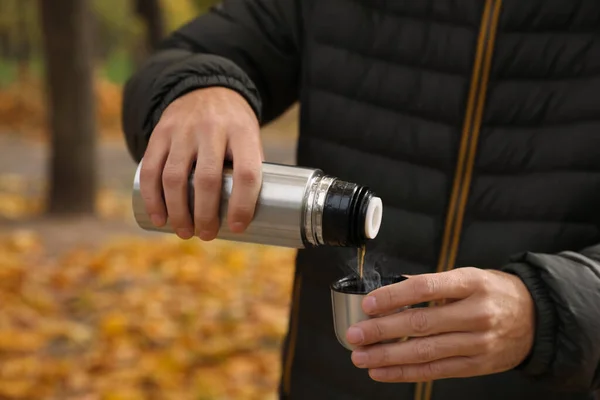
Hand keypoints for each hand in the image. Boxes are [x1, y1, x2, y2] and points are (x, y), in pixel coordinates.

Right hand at [139, 87, 263, 239]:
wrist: (206, 89)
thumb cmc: (234, 128)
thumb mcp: (250, 140)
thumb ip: (248, 171)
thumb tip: (247, 217)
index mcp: (242, 132)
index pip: (246, 173)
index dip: (243, 205)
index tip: (237, 228)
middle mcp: (212, 129)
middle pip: (207, 180)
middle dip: (205, 215)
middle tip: (207, 235)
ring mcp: (183, 130)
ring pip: (175, 178)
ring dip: (178, 212)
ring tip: (185, 232)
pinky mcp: (160, 133)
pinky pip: (150, 169)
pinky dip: (153, 198)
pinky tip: (159, 217)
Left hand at [346, 267, 534, 381]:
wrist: (536, 318)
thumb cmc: (493, 292)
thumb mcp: (468, 276)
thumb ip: (432, 284)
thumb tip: (392, 289)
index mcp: (470, 283)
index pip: (425, 288)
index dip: (393, 296)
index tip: (368, 304)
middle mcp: (476, 313)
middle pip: (421, 323)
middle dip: (382, 330)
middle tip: (355, 334)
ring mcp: (478, 342)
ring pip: (425, 351)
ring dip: (387, 355)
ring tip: (361, 356)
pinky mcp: (476, 365)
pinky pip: (435, 371)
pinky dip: (405, 372)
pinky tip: (382, 371)